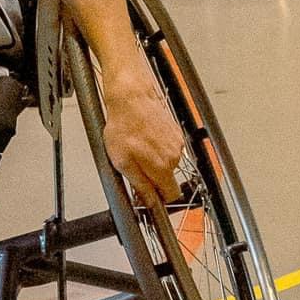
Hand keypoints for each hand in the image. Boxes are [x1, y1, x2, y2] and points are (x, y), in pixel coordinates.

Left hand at [102, 72, 184, 208]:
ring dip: (155, 160)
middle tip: (135, 164)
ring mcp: (177, 143)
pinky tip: (144, 137)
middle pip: (168, 179)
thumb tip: (150, 202)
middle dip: (154, 177)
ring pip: (168, 162)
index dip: (160, 198)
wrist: (131, 97)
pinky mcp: (175, 132)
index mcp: (163, 167)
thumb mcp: (123, 163)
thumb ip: (140, 185)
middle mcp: (174, 156)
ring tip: (138, 146)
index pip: (172, 195)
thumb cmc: (124, 126)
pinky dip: (157, 146)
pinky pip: (168, 148)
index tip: (150, 195)